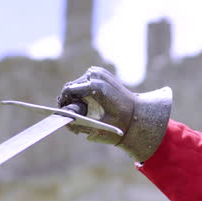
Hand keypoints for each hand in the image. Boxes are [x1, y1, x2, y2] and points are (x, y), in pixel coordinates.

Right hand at [56, 66, 171, 161]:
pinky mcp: (100, 72)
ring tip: (82, 112)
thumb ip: (80, 125)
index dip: (63, 103)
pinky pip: (83, 82)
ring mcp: (98, 72)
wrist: (138, 114)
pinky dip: (82, 92)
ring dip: (75, 97)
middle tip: (73, 117)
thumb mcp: (99, 128)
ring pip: (76, 84)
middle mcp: (96, 75)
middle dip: (69, 101)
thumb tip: (65, 123)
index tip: (65, 115)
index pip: (68, 90)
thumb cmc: (120, 124)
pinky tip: (88, 104)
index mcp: (95, 87)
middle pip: (71, 87)